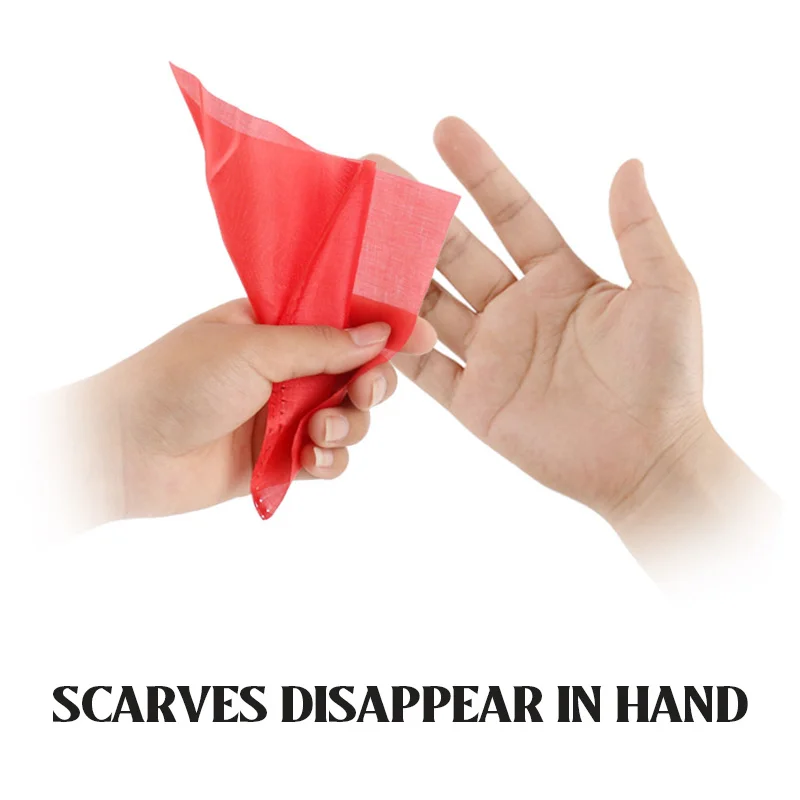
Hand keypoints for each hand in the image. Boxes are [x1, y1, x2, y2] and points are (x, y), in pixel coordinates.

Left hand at [51, 299, 435, 526]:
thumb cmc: (176, 380)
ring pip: (348, 419)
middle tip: (366, 391)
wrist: (122, 451)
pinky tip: (311, 461)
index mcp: (276, 325)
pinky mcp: (280, 458)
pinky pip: (328, 459)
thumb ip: (320, 344)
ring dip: (348, 427)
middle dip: (371, 384)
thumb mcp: (251, 348)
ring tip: (318, 434)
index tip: (421, 335)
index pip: (342, 318)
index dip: (382, 326)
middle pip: (356, 372)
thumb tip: (379, 333)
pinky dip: (330, 461)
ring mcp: (284, 414)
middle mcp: (286, 367)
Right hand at [371, 118, 776, 575]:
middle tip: (375, 172)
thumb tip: (627, 162)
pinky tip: (363, 314)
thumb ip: (638, 230)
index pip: (511, 213)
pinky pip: (424, 367)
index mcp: (560, 277)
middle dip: (415, 213)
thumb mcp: (666, 291)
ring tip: (355, 234)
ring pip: (431, 302)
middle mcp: (517, 308)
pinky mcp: (473, 400)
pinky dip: (395, 343)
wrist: (646, 460)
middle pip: (456, 251)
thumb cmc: (666, 375)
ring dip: (394, 269)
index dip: (479, 171)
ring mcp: (491, 354)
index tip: (443, 128)